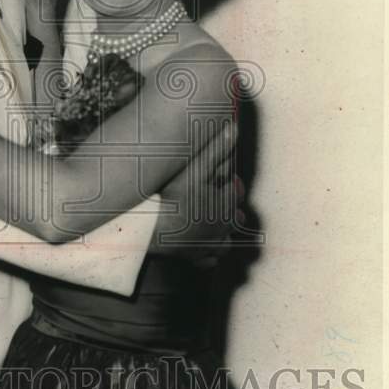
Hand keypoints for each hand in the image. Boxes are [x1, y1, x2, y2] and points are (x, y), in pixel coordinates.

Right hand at [150, 122, 240, 257]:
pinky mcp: (197, 259)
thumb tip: (235, 127)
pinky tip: (198, 248)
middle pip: (235, 218)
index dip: (228, 182)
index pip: (236, 190)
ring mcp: (211, 244)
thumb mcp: (195, 168)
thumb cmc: (174, 199)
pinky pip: (208, 260)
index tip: (218, 178)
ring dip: (220, 234)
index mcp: (226, 203)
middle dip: (229, 209)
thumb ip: (217, 149)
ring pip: (225, 241)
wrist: (152, 233)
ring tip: (207, 224)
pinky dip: (207, 256)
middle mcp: (223, 226)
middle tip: (212, 200)